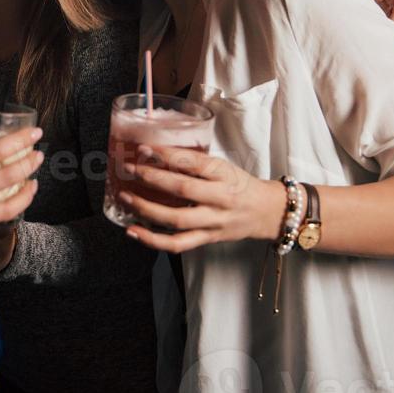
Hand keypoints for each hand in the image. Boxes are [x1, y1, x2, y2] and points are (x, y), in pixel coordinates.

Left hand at [119, 145, 284, 253]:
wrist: (268, 212)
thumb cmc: (240, 185)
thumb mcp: (224, 167)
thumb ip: (196, 163)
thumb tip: (156, 153)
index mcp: (224, 174)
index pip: (193, 163)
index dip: (167, 155)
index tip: (144, 148)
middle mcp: (220, 198)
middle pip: (182, 190)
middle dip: (151, 179)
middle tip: (128, 169)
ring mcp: (213, 222)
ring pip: (176, 220)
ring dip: (146, 209)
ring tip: (125, 199)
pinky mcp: (207, 239)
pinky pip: (177, 244)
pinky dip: (152, 240)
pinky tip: (133, 231)